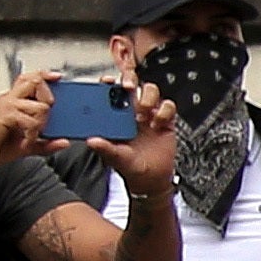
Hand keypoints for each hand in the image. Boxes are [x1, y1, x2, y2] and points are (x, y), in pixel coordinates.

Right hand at [0, 75, 54, 169]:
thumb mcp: (25, 146)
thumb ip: (45, 144)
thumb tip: (64, 142)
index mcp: (12, 102)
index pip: (29, 79)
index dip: (44, 75)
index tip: (58, 78)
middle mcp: (9, 100)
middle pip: (36, 83)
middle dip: (49, 100)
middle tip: (44, 120)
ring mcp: (7, 105)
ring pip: (41, 106)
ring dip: (41, 124)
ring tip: (31, 136)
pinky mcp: (5, 114)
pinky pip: (31, 121)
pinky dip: (32, 135)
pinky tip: (24, 143)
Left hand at [97, 77, 181, 197]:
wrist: (152, 179)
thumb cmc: (131, 167)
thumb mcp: (115, 158)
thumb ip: (105, 149)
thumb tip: (92, 141)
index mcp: (115, 117)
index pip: (111, 94)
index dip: (109, 84)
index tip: (108, 82)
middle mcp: (131, 112)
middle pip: (132, 85)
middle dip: (130, 82)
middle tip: (129, 88)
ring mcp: (149, 115)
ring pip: (150, 91)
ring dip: (148, 97)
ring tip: (144, 113)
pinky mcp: (166, 121)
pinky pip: (168, 106)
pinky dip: (164, 111)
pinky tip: (158, 123)